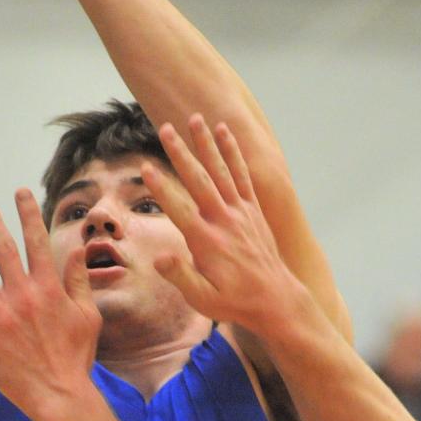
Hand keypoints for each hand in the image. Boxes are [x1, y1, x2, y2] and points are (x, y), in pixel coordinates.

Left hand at [0, 187, 101, 420]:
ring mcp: (0, 315)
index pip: (36, 241)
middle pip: (2, 248)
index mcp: (48, 288)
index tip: (19, 192)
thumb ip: (79, 281)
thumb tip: (78, 249)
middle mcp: (22, 295)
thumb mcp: (88, 316)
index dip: (28, 213)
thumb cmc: (76, 357)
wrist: (60, 396)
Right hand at [142, 115, 307, 339]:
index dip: (161, 187)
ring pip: (221, 171)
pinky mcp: (253, 210)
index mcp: (207, 242)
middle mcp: (224, 221)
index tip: (145, 167)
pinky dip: (233, 153)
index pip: (179, 208)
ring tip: (195, 118)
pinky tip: (225, 133)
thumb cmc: (235, 302)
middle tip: (164, 128)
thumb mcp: (203, 300)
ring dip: (207, 143)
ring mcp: (240, 212)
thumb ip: (181, 277)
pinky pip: (242, 175)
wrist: (275, 299)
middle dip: (180, 153)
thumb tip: (159, 259)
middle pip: (199, 180)